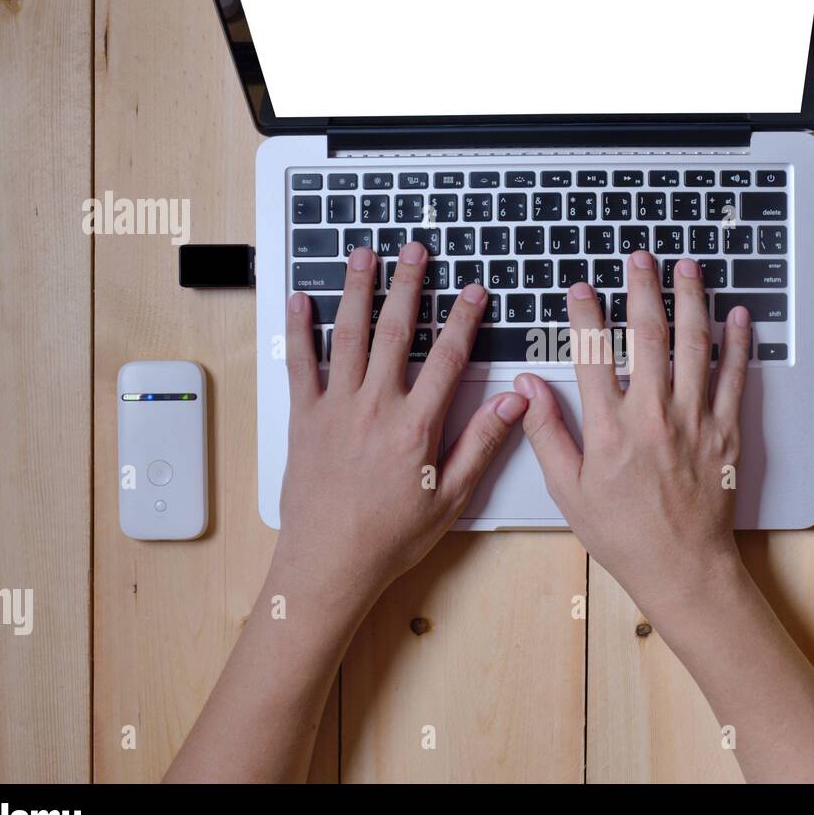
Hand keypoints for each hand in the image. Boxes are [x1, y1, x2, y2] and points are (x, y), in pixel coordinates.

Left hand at [276, 242, 526, 615]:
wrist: (329, 563)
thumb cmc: (389, 537)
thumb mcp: (451, 497)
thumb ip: (482, 444)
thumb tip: (514, 404)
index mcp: (415, 426)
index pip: (448, 358)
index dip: (464, 319)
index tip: (474, 291)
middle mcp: (374, 407)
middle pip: (396, 331)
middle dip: (409, 286)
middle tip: (415, 251)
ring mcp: (335, 409)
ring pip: (349, 336)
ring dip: (357, 291)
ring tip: (364, 255)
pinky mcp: (304, 419)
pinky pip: (300, 364)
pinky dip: (300, 330)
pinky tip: (300, 300)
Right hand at [513, 250, 751, 618]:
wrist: (682, 567)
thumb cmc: (624, 534)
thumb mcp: (569, 489)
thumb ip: (546, 433)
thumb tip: (526, 389)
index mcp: (610, 428)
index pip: (593, 352)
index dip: (586, 313)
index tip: (582, 289)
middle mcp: (654, 415)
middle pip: (648, 334)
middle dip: (642, 288)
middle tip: (639, 258)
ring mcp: (695, 420)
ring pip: (695, 344)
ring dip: (691, 299)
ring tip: (686, 268)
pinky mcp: (726, 431)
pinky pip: (735, 376)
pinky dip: (738, 342)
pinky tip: (737, 315)